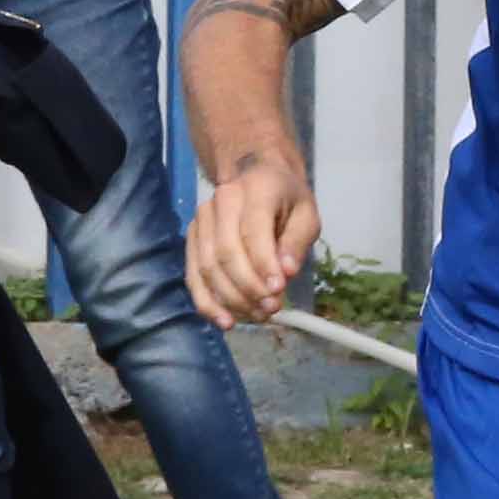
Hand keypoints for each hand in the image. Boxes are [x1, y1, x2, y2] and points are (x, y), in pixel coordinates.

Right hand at [187, 148, 320, 326]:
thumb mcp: (306, 215)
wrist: (256, 176)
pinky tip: (226, 322)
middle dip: (249, 288)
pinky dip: (207, 303)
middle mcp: (221, 201)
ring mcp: (201, 219)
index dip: (264, 265)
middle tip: (272, 309)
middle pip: (226, 253)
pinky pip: (193, 275)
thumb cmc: (286, 199)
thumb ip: (297, 241)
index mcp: (256, 188)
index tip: (278, 291)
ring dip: (231, 299)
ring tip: (258, 316)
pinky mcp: (192, 238)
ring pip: (207, 267)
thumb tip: (286, 272)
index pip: (253, 231)